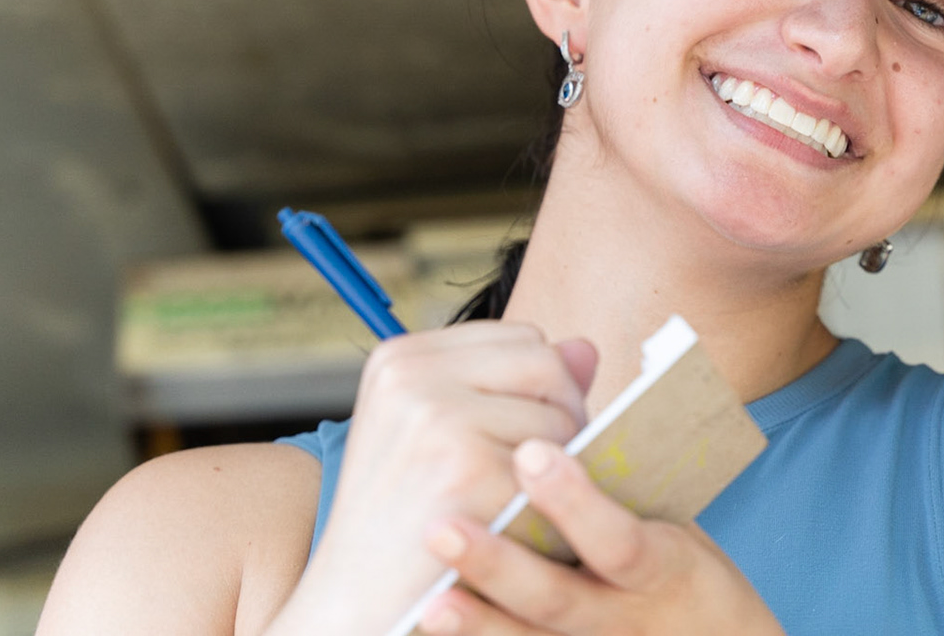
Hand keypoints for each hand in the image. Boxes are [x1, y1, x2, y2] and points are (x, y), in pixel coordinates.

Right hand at [267, 324, 598, 635]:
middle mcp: (413, 377)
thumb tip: (586, 348)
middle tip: (531, 476)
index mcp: (401, 359)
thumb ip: (512, 386)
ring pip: (560, 418)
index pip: (524, 339)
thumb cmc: (408, 523)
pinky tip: (511, 530)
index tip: (517, 437)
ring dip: (557, 468)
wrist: (356, 604)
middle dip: (561, 417)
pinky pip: (557, 470)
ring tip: (511, 503)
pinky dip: (549, 507)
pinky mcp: (467, 469)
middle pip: (547, 365)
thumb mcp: (439, 435)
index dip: (541, 389)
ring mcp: (438, 419)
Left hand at [414, 438, 783, 634]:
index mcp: (662, 568)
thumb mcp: (675, 517)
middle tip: (444, 525)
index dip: (576, 503)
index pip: (620, 543)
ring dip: (473, 610)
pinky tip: (431, 617)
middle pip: (558, 597)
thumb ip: (624, 454)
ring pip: (528, 634)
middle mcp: (623, 617)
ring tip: (430, 581)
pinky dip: (477, 635)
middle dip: (502, 561)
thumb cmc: (680, 567)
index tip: (532, 453)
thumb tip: (571, 356)